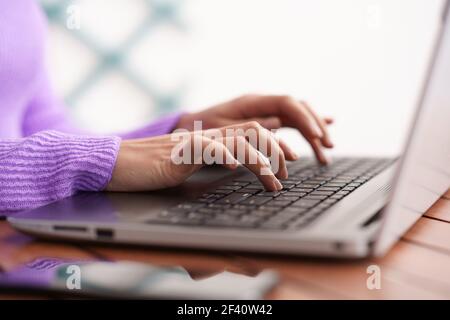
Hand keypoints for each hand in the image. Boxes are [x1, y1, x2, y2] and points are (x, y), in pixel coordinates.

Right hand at [106, 122, 297, 191]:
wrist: (118, 164)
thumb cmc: (151, 170)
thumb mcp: (189, 167)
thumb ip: (209, 163)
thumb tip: (233, 169)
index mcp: (212, 140)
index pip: (251, 133)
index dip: (274, 145)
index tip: (288, 165)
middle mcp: (208, 137)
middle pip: (254, 131)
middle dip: (277, 151)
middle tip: (286, 174)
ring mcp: (195, 143)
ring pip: (238, 140)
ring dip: (260, 161)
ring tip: (271, 181)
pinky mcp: (180, 152)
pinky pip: (208, 148)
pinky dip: (225, 156)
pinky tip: (234, 168)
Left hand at [176, 94, 333, 163]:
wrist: (190, 126)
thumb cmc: (202, 129)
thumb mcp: (222, 131)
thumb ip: (249, 128)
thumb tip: (278, 127)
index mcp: (252, 101)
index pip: (287, 103)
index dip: (304, 118)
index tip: (316, 136)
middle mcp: (262, 102)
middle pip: (298, 107)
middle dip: (316, 125)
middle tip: (328, 146)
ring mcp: (265, 110)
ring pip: (298, 116)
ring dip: (314, 131)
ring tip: (327, 150)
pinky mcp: (266, 120)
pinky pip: (291, 123)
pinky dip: (306, 130)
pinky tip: (320, 137)